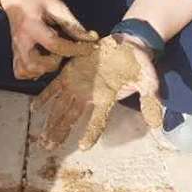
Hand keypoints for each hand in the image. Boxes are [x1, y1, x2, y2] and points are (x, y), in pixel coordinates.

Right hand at [0, 0, 97, 79]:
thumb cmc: (36, 0)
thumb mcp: (57, 7)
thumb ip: (73, 25)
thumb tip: (90, 38)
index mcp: (31, 26)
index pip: (55, 44)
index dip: (76, 49)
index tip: (90, 47)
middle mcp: (21, 40)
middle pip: (35, 65)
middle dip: (55, 63)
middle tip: (63, 51)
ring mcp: (15, 48)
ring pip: (26, 71)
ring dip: (43, 69)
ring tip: (52, 56)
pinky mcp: (15, 53)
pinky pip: (20, 72)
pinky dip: (32, 72)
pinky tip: (42, 62)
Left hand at [34, 35, 164, 150]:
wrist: (127, 44)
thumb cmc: (138, 63)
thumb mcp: (148, 79)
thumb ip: (151, 99)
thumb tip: (156, 123)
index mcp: (106, 99)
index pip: (97, 120)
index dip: (91, 133)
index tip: (84, 147)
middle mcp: (89, 96)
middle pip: (71, 118)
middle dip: (60, 133)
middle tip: (48, 148)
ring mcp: (78, 85)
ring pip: (60, 108)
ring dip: (51, 123)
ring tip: (42, 139)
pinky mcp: (70, 73)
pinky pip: (54, 88)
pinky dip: (45, 97)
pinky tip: (34, 109)